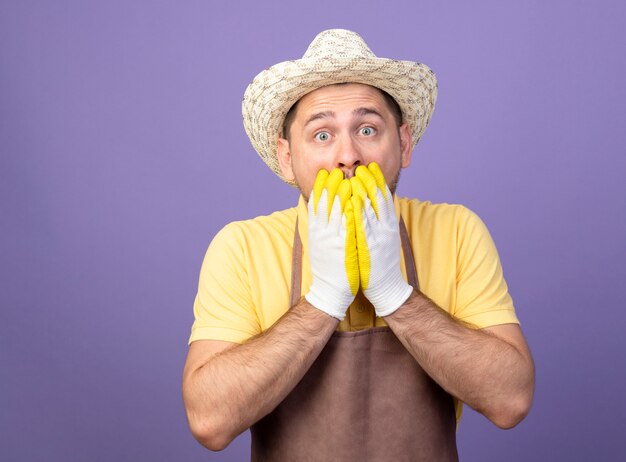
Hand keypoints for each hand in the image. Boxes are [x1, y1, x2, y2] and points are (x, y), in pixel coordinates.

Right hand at [305, 168, 358, 319]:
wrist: (330, 291)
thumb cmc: (328, 267)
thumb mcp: (319, 245)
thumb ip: (320, 228)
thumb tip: (320, 212)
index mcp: (316, 232)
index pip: (316, 205)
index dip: (320, 188)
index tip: (323, 173)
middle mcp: (322, 234)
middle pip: (324, 205)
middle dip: (329, 186)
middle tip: (334, 170)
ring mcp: (332, 241)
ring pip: (335, 214)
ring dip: (340, 195)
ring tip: (345, 179)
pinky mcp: (343, 249)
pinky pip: (347, 227)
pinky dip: (350, 213)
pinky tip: (354, 202)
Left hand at [350, 163, 412, 316]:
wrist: (385, 286)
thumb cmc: (380, 261)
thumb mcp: (384, 237)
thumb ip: (379, 221)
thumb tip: (373, 205)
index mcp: (388, 225)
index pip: (384, 197)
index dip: (378, 180)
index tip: (371, 166)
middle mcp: (384, 229)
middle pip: (378, 200)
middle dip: (370, 181)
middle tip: (362, 166)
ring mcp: (377, 238)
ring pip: (370, 210)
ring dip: (363, 192)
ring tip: (355, 177)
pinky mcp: (368, 248)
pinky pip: (361, 227)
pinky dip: (357, 213)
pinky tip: (351, 202)